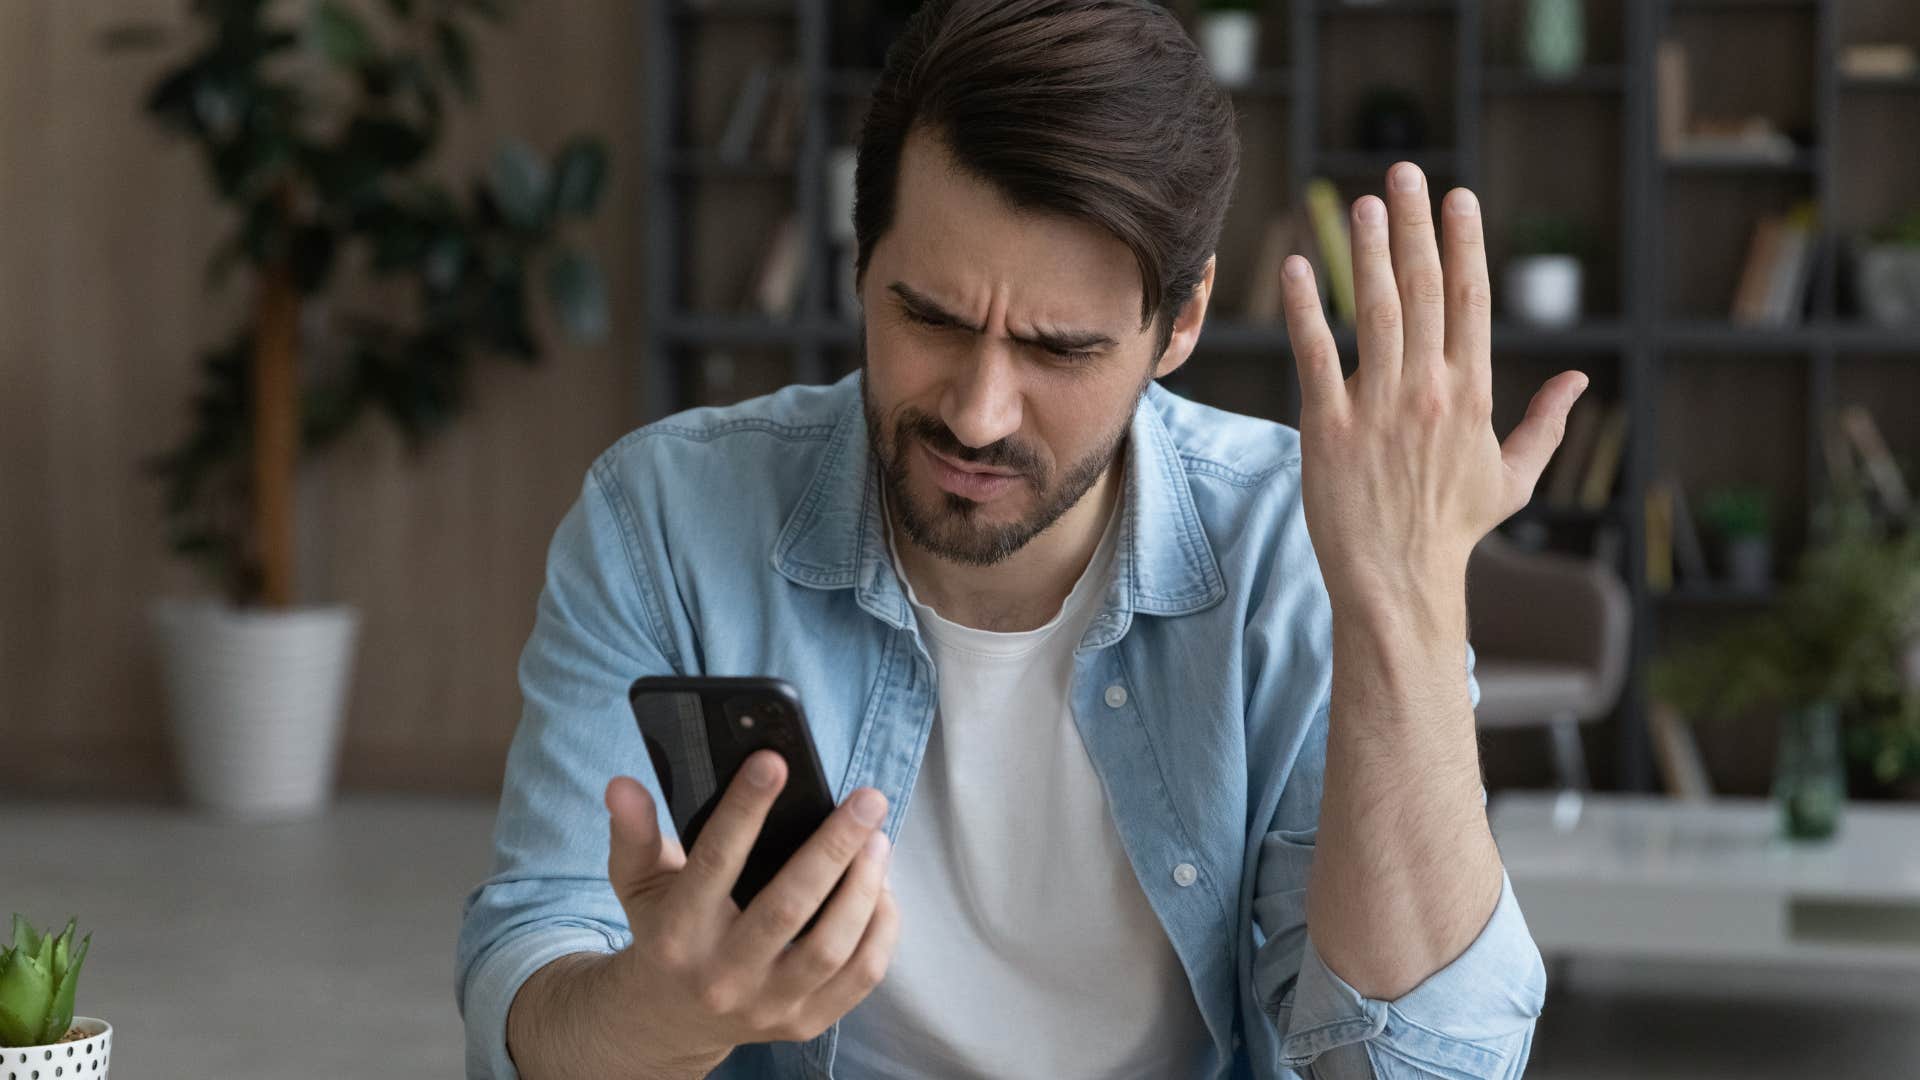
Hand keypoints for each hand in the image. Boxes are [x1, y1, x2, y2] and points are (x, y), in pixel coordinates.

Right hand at [599, 752, 899, 1066]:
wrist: (668, 1022)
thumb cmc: (663, 935)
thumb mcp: (637, 884)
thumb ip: (632, 834)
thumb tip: (622, 786)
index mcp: (677, 935)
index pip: (715, 863)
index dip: (745, 809)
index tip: (774, 761)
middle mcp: (722, 976)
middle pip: (788, 907)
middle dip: (835, 846)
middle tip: (868, 799)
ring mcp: (766, 1006)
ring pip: (832, 946)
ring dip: (864, 886)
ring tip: (877, 840)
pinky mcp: (803, 1024)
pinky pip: (860, 977)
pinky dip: (880, 928)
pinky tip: (881, 889)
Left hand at [1281, 162, 1589, 609]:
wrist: (1399, 582)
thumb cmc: (1451, 530)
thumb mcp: (1513, 478)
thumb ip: (1546, 424)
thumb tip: (1582, 380)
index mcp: (1473, 395)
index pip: (1470, 302)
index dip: (1464, 245)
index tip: (1458, 198)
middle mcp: (1430, 392)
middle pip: (1424, 292)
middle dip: (1416, 226)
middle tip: (1403, 172)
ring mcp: (1378, 408)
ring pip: (1375, 313)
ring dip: (1368, 253)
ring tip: (1363, 204)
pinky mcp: (1328, 430)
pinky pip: (1316, 357)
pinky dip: (1307, 311)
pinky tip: (1299, 267)